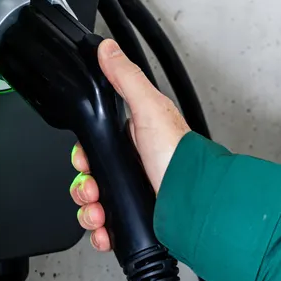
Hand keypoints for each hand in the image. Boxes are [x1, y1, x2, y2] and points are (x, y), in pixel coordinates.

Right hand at [70, 39, 190, 251]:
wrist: (196, 203)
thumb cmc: (180, 157)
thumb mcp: (150, 109)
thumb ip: (126, 78)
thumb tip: (108, 49)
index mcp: (136, 138)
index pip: (96, 144)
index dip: (84, 155)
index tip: (84, 162)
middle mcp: (135, 166)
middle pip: (91, 177)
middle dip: (84, 188)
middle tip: (91, 191)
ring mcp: (136, 192)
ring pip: (96, 203)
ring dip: (89, 212)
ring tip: (99, 214)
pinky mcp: (137, 218)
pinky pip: (109, 227)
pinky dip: (101, 232)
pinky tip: (105, 230)